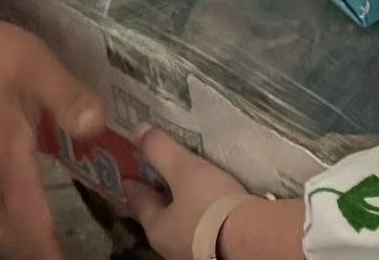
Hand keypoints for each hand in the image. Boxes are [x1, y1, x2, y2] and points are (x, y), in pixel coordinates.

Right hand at [0, 0, 102, 259]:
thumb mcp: (36, 66)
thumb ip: (68, 98)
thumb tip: (98, 127)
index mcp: (4, 156)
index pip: (28, 217)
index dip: (46, 246)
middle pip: (7, 227)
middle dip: (31, 248)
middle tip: (55, 257)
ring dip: (15, 235)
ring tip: (39, 244)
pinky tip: (11, 209)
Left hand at [126, 128, 304, 259]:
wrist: (250, 239)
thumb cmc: (210, 205)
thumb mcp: (184, 170)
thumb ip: (161, 151)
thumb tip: (138, 130)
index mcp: (157, 228)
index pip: (140, 204)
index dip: (134, 188)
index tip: (128, 179)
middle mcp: (170, 246)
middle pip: (159, 219)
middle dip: (158, 202)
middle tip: (158, 184)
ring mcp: (192, 252)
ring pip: (181, 228)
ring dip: (182, 212)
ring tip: (189, 195)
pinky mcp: (215, 253)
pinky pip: (202, 232)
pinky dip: (202, 219)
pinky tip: (212, 211)